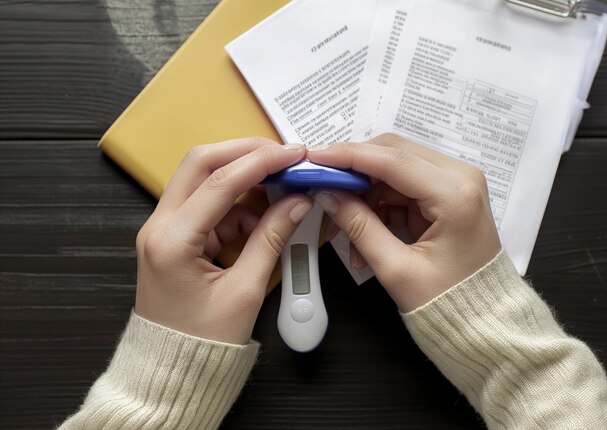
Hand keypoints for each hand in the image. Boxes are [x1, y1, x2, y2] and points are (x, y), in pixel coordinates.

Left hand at [134, 138, 312, 343]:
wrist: (172, 371)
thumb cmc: (202, 343)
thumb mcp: (245, 291)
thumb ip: (272, 239)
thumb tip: (296, 202)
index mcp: (171, 241)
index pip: (220, 182)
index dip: (261, 162)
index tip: (292, 154)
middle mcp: (159, 227)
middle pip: (200, 164)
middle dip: (244, 154)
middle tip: (282, 156)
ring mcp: (163, 229)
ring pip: (203, 181)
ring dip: (242, 179)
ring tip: (280, 189)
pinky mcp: (175, 237)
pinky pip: (208, 206)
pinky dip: (237, 206)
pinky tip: (263, 217)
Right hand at [307, 134, 500, 311]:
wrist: (484, 321)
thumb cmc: (449, 303)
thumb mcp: (396, 268)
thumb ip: (359, 226)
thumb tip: (327, 194)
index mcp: (455, 194)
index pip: (392, 160)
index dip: (348, 155)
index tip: (315, 158)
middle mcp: (460, 178)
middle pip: (393, 155)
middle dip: (354, 173)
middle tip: (322, 190)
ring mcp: (455, 184)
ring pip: (392, 171)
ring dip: (364, 197)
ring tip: (345, 236)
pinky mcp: (446, 195)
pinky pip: (401, 189)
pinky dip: (378, 208)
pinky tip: (365, 238)